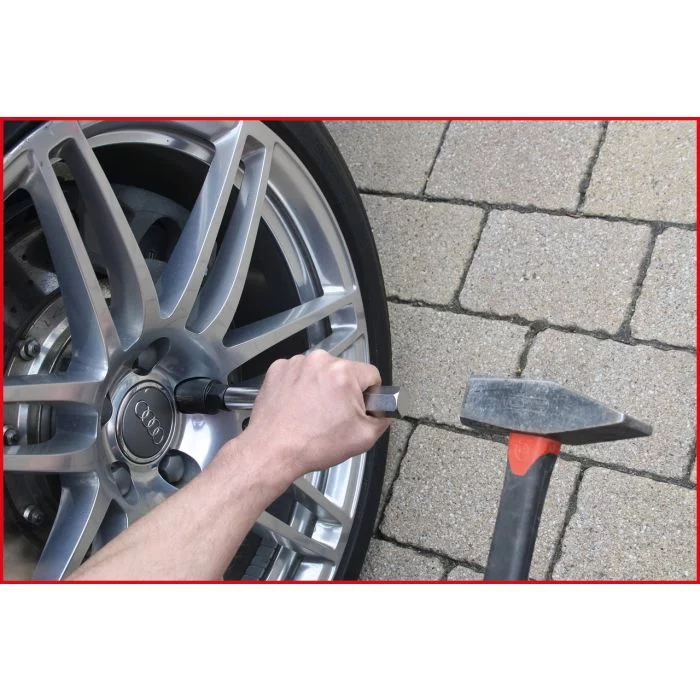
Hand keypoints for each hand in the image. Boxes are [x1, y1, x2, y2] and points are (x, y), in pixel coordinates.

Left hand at [239, 350, 390, 482]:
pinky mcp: (278, 370)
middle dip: (343, 391)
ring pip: (321, 372)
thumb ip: (382, 421)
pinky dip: (301, 387)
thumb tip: (385, 413)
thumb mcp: (362, 438)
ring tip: (313, 413)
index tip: (361, 408)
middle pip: (344, 372)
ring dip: (321, 387)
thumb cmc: (312, 445)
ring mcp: (296, 363)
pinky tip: (299, 407)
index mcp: (343, 373)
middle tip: (334, 416)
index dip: (370, 394)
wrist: (272, 451)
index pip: (371, 374)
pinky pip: (299, 374)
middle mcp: (319, 361)